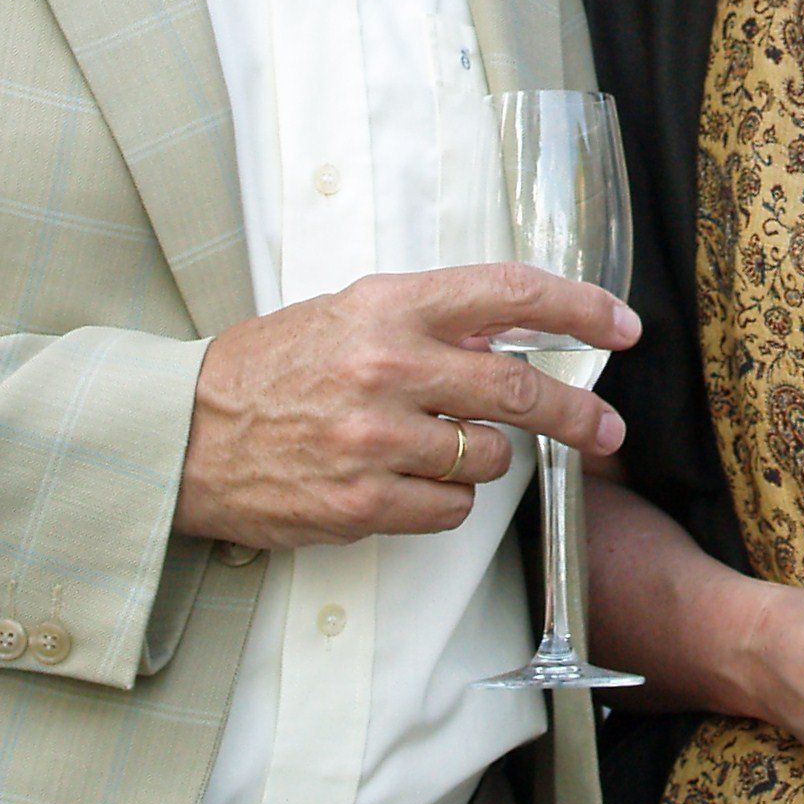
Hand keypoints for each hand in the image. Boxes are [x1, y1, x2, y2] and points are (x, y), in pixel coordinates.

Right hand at [176, 264, 639, 550]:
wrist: (181, 436)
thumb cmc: (270, 370)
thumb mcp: (349, 314)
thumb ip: (430, 321)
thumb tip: (517, 333)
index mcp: (389, 305)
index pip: (510, 293)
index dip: (580, 307)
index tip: (621, 327)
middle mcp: (389, 367)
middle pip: (519, 388)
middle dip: (576, 412)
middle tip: (606, 431)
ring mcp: (376, 439)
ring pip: (488, 457)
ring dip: (484, 459)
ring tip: (436, 449)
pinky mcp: (362, 503)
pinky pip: (450, 510)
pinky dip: (446, 502)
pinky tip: (406, 485)